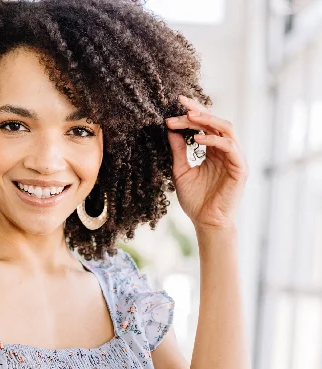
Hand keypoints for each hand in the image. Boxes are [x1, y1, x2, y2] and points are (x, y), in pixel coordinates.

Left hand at [165, 94, 248, 230]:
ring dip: (207, 120)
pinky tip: (197, 139)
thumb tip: (170, 129)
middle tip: (181, 105)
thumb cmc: (196, 200)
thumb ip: (178, 151)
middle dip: (198, 111)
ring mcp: (235, 157)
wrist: (207, 222)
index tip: (174, 106)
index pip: (205, 124)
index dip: (192, 113)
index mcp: (214, 150)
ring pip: (226, 128)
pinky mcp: (240, 167)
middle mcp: (226, 150)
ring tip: (189, 116)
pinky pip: (229, 146)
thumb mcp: (181, 171)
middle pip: (215, 121)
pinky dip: (213, 140)